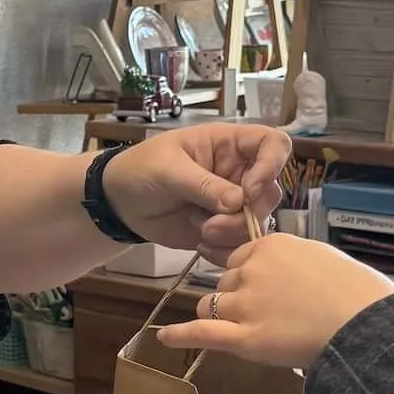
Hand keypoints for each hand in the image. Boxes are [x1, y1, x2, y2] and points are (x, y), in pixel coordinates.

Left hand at [102, 125, 292, 256]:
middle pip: (270, 192)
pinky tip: (202, 246)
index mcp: (229, 145)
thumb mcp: (168, 170)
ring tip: (202, 234)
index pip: (274, 144)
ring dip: (233, 234)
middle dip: (246, 214)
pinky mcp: (224, 228)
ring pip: (259, 221)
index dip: (272, 166)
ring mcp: (234, 203)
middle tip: (212, 224)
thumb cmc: (141, 169)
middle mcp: (239, 172)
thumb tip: (239, 202)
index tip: (249, 191)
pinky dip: (226, 249)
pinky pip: (241, 242)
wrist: (120, 203)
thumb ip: (203, 185)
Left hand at [156, 229, 393, 369]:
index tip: (266, 288)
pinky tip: (164, 337)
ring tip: (247, 330)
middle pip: (226, 282)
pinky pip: (203, 333)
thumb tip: (284, 269)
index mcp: (271, 245)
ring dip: (221, 315)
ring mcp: (245, 304)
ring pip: (212, 305)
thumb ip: (293, 259)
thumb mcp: (323, 258)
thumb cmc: (357, 292)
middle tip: (271, 314)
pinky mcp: (245, 338)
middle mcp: (251, 270)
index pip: (241, 257)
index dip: (250, 275)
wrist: (366, 325)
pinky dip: (181, 335)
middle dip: (238, 297)